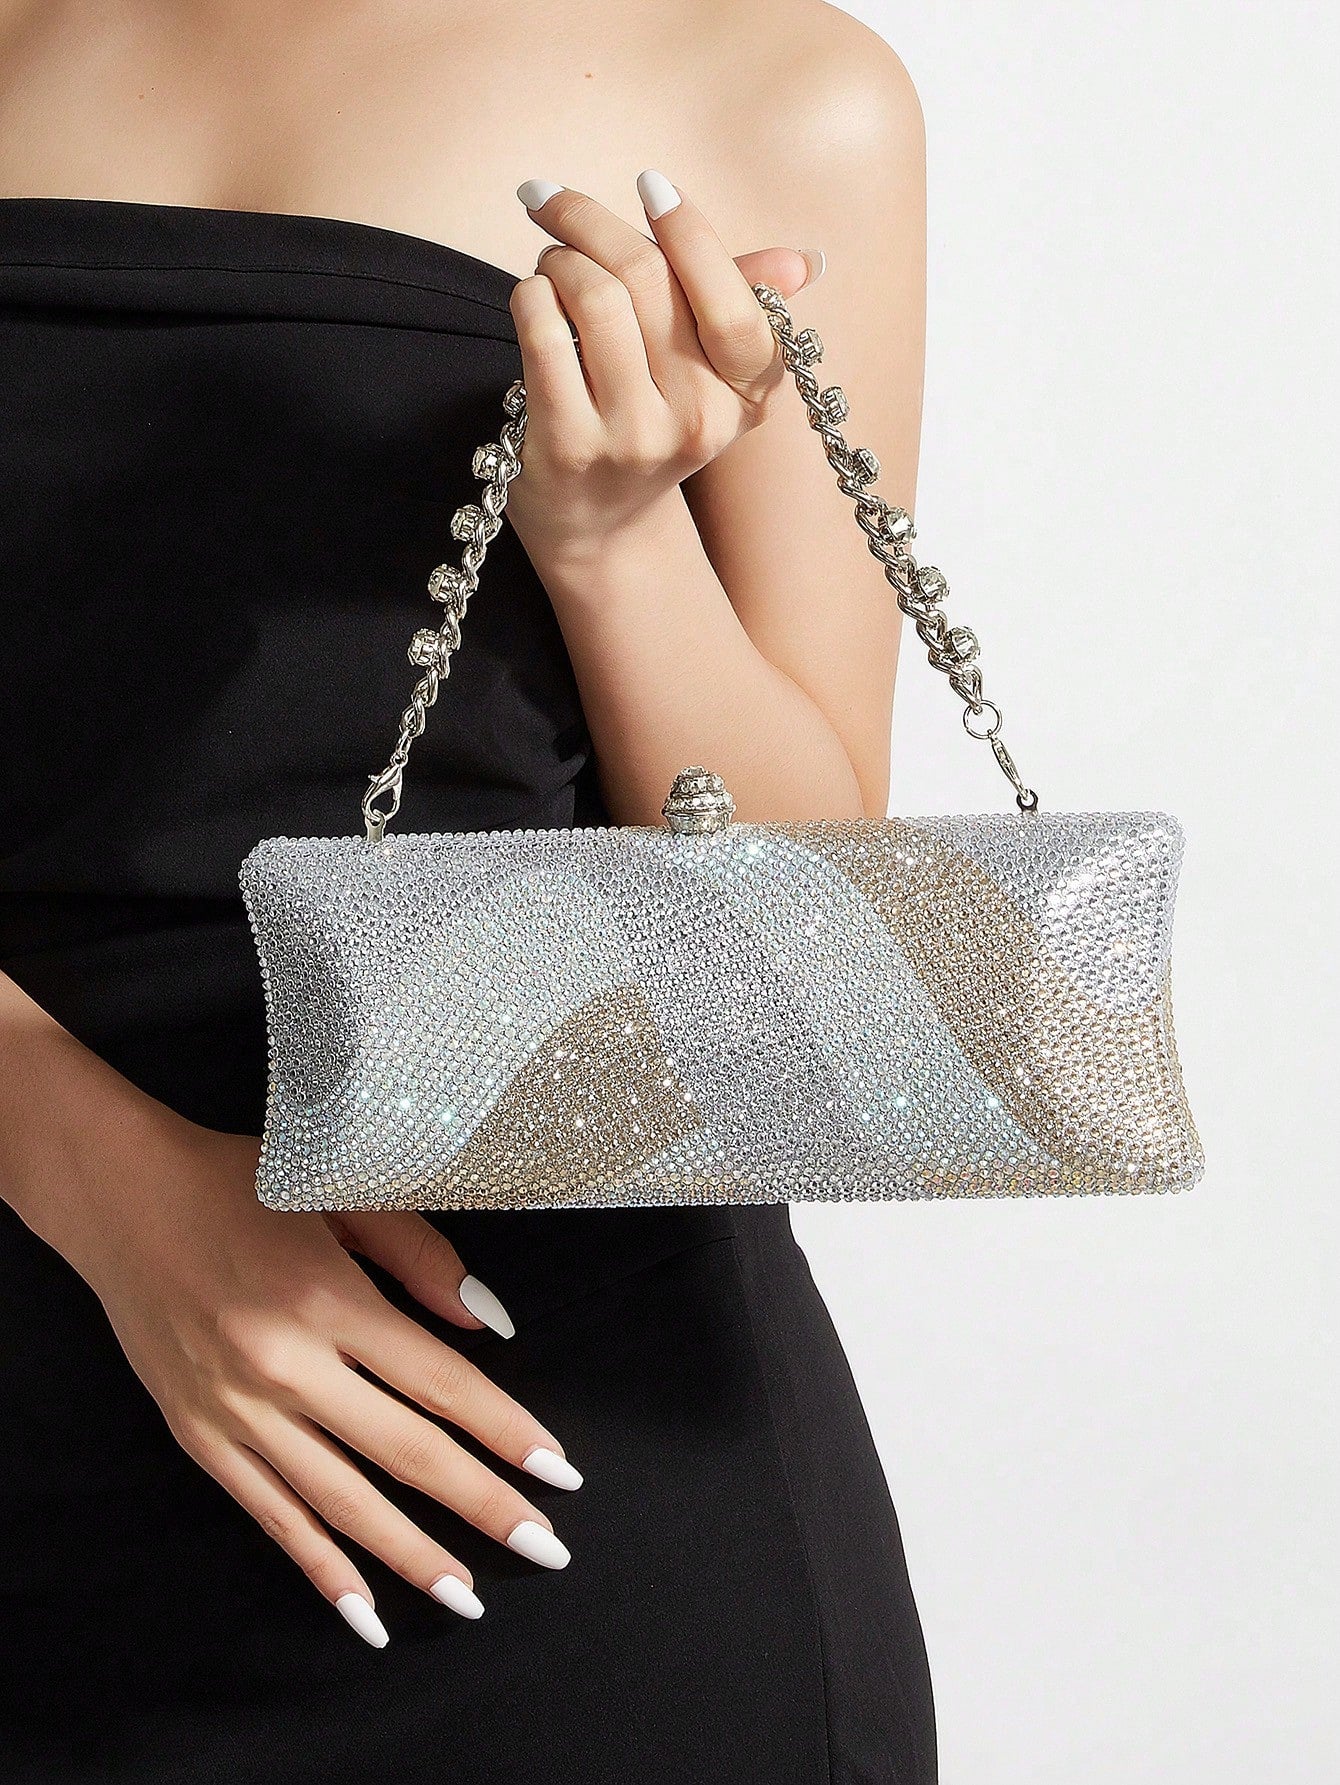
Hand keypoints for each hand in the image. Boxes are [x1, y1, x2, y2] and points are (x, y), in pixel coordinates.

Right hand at [26, 1089, 579, 1647]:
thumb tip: (488, 1320)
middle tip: (545, 1548)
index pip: (441, 1383)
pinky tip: (364, 1612)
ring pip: (342, 1503)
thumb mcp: (341, 1193)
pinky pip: (272, 1517)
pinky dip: (320, 1568)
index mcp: (328, 1299)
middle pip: (404, 1453)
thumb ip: (421, 1256)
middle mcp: (285, 1366)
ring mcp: (238, 1412)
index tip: (559, 1472)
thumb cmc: (240, 1184)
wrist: (122, 1199)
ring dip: (411, 1556)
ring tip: (467, 1598)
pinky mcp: (201, 1439)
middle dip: (482, 1506)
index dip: (506, 1432)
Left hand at [505, 169, 821, 571]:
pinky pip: (543, 332)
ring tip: (549, 263)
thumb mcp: (708, 372)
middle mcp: (698, 421)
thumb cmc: (650, 422)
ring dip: (557, 258)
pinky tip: (532, 298)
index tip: (650, 185)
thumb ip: (743, 305)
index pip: (733, 300)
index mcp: (748, 396)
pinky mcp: (569, 445)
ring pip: (593, 296)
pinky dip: (530, 294)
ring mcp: (633, 438)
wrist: (598, 528)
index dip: (689, 231)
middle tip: (557, 203)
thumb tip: (802, 262)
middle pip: (648, 277)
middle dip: (592, 221)